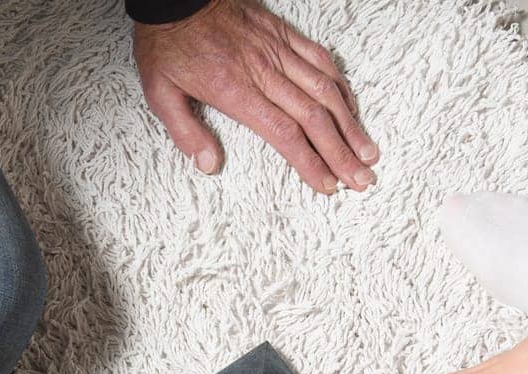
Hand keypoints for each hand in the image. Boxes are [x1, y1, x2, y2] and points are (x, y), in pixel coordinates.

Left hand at [133, 0, 376, 194]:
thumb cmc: (168, 43)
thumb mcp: (160, 93)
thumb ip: (186, 133)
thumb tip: (209, 166)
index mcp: (236, 90)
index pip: (284, 133)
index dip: (310, 162)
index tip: (328, 184)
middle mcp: (264, 71)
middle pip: (314, 118)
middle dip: (341, 153)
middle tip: (361, 179)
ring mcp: (277, 50)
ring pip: (325, 90)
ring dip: (350, 124)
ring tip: (367, 151)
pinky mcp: (282, 33)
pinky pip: (320, 59)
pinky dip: (340, 85)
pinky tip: (351, 107)